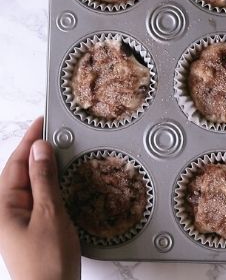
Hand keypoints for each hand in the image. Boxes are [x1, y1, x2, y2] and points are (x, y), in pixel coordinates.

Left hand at [0, 117, 79, 279]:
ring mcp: (16, 223)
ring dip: (43, 170)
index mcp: (2, 207)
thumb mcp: (49, 215)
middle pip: (20, 173)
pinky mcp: (30, 232)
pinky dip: (48, 187)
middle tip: (54, 133)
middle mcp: (5, 213)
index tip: (41, 122)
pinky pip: (37, 201)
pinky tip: (60, 183)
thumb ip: (44, 180)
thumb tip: (40, 150)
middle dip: (36, 152)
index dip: (29, 141)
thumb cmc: (47, 262)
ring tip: (59, 153)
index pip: (15, 164)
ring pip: (29, 187)